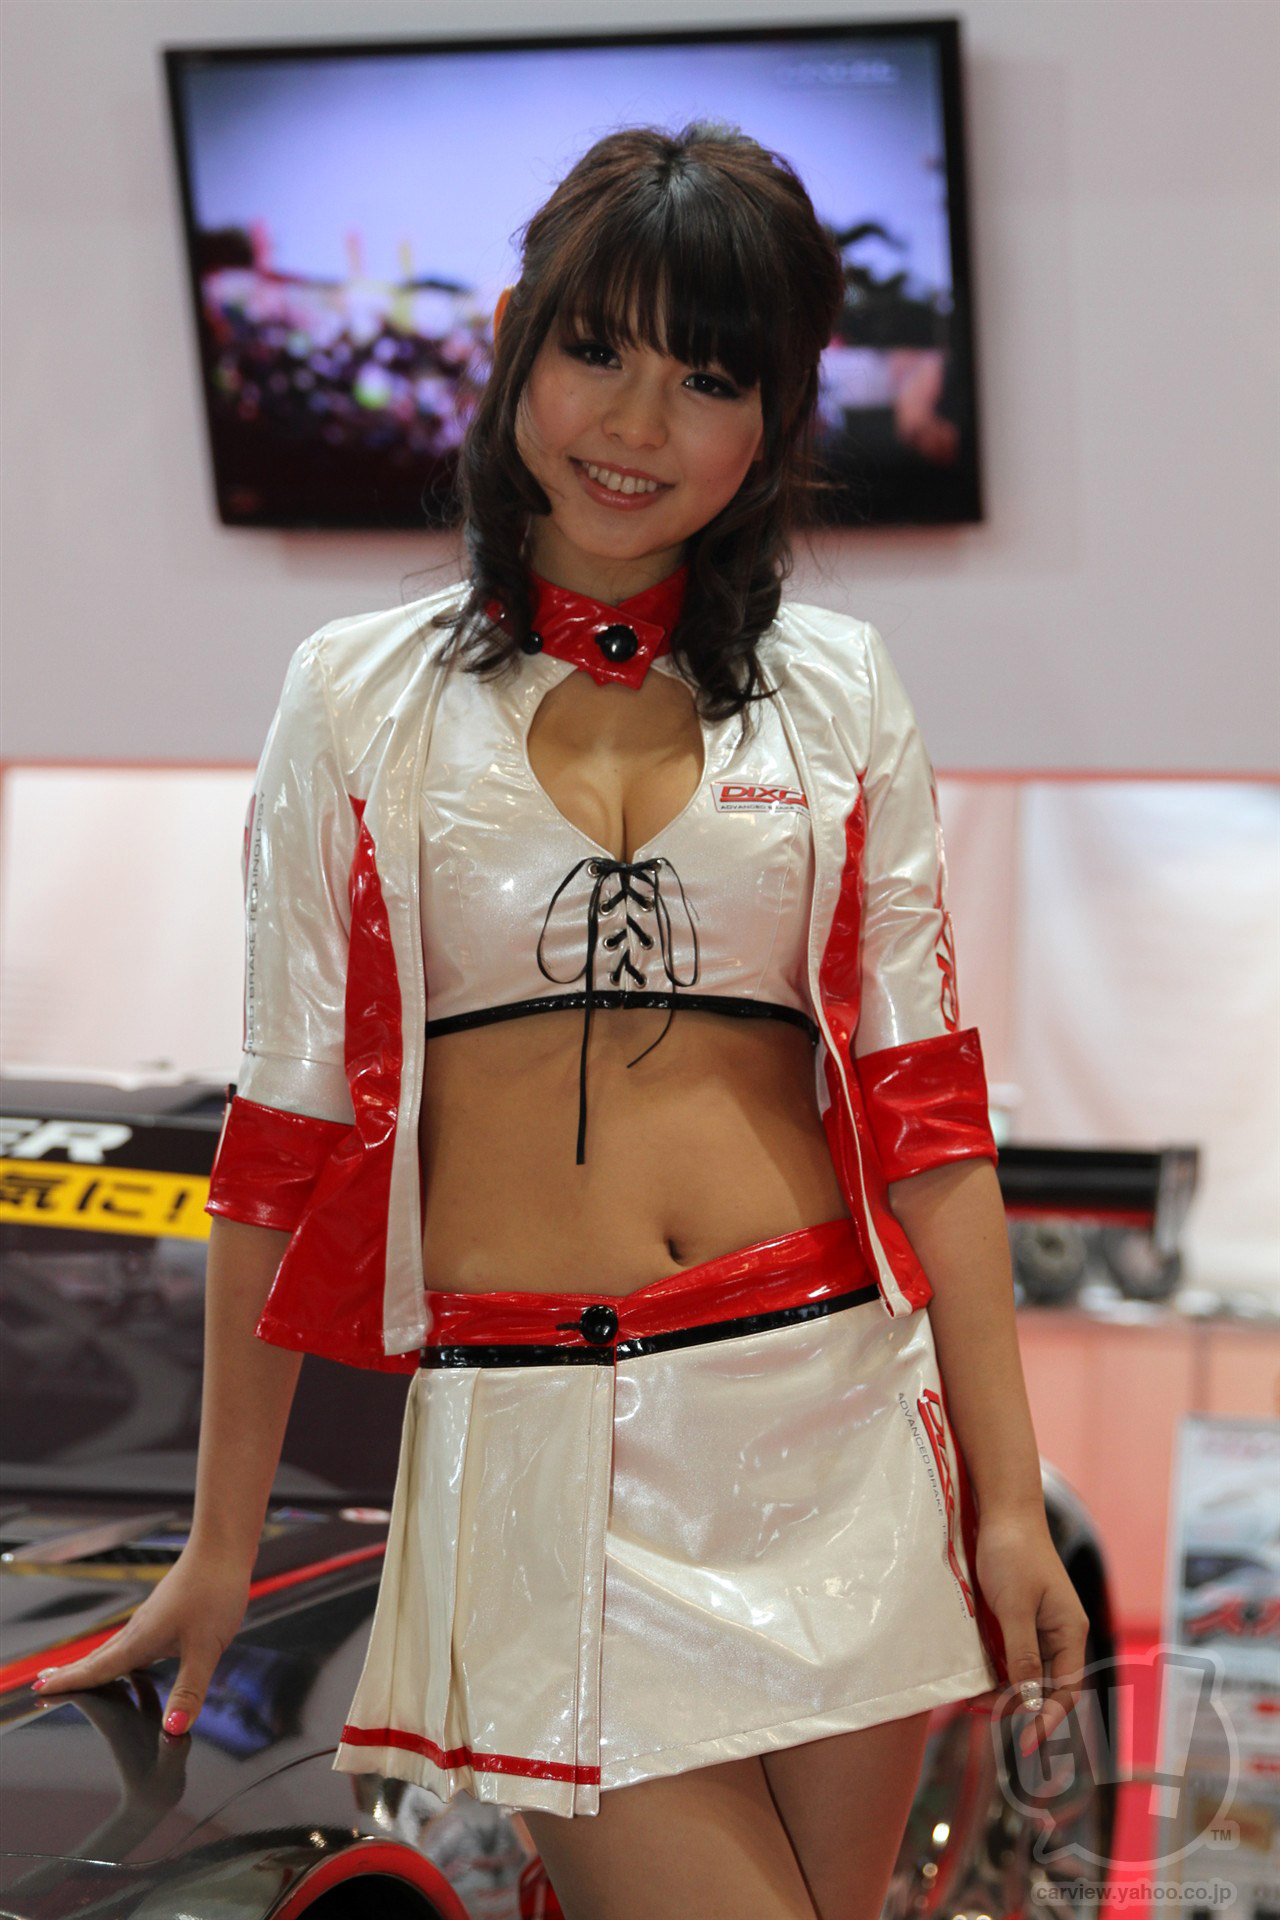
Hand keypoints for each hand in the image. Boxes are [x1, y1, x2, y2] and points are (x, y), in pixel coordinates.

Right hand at [30, 1547, 250, 1736]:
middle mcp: (140, 1628)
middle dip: (72, 1673)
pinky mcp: (166, 1611)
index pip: (97, 1669)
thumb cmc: (213, 1590)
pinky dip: (121, 1654)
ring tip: (78, 1674)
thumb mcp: (206, 1648)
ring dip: (94, 1663)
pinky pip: (135, 1640)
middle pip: (98, 1657)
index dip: (69, 1682)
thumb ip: (189, 1690)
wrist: (222, 1546)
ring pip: (115, 1648)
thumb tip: (173, 1729)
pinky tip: (135, 1660)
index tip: (40, 1690)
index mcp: (141, 1640)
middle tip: (44, 1684)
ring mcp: (152, 1618)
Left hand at [973, 1506, 1089, 1755]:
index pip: (1066, 1689)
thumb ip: (1022, 1653)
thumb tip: (1029, 1697)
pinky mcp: (1017, 1616)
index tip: (1025, 1743)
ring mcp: (1038, 1625)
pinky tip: (975, 1677)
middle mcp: (1058, 1633)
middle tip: (981, 1714)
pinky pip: (1010, 1653)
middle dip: (1017, 1705)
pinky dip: (996, 1668)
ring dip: (1003, 1689)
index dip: (1048, 1719)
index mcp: (1069, 1631)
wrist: (1001, 1511)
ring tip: (973, 1700)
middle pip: (1045, 1685)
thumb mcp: (1015, 1607)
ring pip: (1025, 1671)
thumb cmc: (1013, 1554)